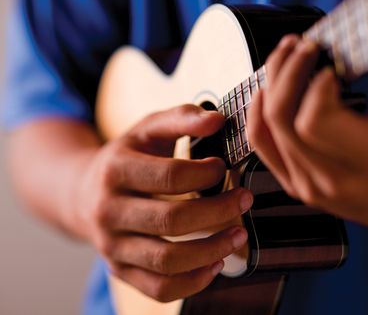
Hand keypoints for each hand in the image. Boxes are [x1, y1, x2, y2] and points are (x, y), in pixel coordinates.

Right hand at [76, 104, 252, 301]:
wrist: (83, 193)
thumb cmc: (127, 159)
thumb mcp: (148, 129)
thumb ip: (182, 118)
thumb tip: (218, 119)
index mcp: (115, 170)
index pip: (169, 176)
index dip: (205, 174)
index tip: (223, 167)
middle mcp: (108, 211)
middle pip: (171, 220)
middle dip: (218, 211)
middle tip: (244, 199)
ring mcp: (112, 245)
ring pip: (166, 260)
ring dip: (212, 250)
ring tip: (238, 235)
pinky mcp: (120, 270)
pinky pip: (159, 288)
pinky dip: (193, 281)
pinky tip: (215, 263)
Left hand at [247, 35, 367, 242]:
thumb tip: (360, 31)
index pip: (315, 120)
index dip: (314, 85)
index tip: (329, 65)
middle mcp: (333, 180)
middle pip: (284, 119)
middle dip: (288, 72)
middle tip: (302, 47)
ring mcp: (309, 187)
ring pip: (268, 129)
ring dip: (272, 85)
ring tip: (285, 58)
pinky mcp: (296, 187)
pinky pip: (263, 147)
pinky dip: (258, 115)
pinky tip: (266, 90)